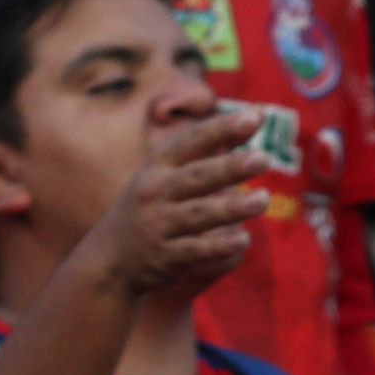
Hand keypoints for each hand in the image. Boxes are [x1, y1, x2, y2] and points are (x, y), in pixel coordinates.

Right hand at [72, 101, 264, 309]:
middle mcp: (155, 193)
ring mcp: (159, 226)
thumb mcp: (163, 173)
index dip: (221, 128)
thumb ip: (203, 149)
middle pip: (196, 177)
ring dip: (232, 208)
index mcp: (157, 167)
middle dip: (229, 167)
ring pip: (199, 214)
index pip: (191, 141)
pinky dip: (218, 246)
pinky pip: (195, 251)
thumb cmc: (148, 206)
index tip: (255, 116)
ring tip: (264, 199)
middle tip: (264, 158)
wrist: (110, 258)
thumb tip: (253, 116)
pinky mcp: (165, 257)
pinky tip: (243, 240)